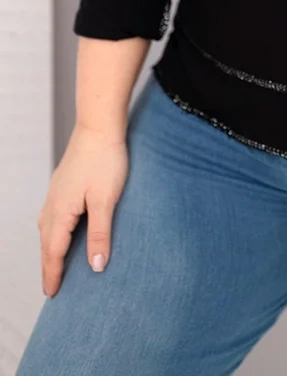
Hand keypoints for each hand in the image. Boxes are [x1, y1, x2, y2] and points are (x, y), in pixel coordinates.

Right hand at [37, 124, 128, 297]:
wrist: (99, 125)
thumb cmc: (105, 160)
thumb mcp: (106, 200)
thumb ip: (100, 234)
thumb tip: (96, 267)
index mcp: (61, 211)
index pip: (53, 252)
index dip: (53, 274)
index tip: (52, 294)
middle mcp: (53, 203)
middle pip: (46, 243)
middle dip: (48, 265)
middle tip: (50, 288)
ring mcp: (55, 191)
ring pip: (47, 228)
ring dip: (49, 248)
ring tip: (54, 263)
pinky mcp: (62, 182)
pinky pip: (52, 215)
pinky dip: (53, 230)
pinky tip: (60, 229)